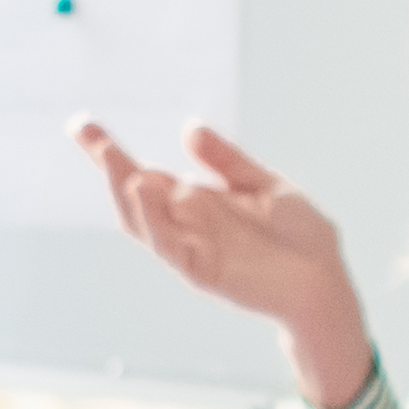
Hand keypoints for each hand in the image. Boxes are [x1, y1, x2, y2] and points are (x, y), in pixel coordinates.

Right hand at [77, 120, 363, 396]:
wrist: (327, 282)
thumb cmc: (300, 237)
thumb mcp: (264, 183)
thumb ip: (227, 159)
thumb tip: (187, 127)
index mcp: (196, 202)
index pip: (144, 173)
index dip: (111, 152)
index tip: (82, 125)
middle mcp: (186, 224)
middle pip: (132, 192)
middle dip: (106, 162)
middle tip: (83, 129)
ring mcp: (190, 249)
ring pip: (141, 221)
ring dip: (121, 188)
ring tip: (109, 154)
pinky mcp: (201, 271)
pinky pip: (168, 246)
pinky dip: (152, 219)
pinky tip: (144, 189)